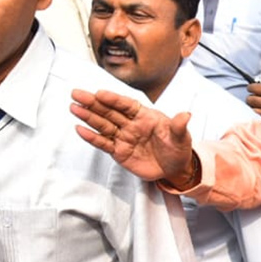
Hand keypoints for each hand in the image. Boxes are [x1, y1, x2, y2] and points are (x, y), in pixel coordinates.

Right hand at [70, 88, 194, 184]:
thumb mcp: (181, 137)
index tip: (100, 93)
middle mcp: (131, 124)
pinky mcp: (119, 151)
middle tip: (77, 94)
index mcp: (145, 115)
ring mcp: (123, 137)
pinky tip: (80, 129)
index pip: (127, 104)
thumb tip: (186, 114)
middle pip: (109, 111)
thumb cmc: (178, 148)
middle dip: (93, 103)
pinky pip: (103, 143)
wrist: (175, 169)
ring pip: (103, 125)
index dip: (114, 99)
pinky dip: (92, 137)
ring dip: (88, 117)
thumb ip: (179, 126)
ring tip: (74, 108)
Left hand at [246, 71, 260, 116]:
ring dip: (254, 106)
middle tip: (256, 95)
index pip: (254, 88)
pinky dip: (259, 114)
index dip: (252, 86)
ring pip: (253, 109)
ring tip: (260, 104)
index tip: (253, 87)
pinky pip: (258, 117)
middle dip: (251, 96)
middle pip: (250, 99)